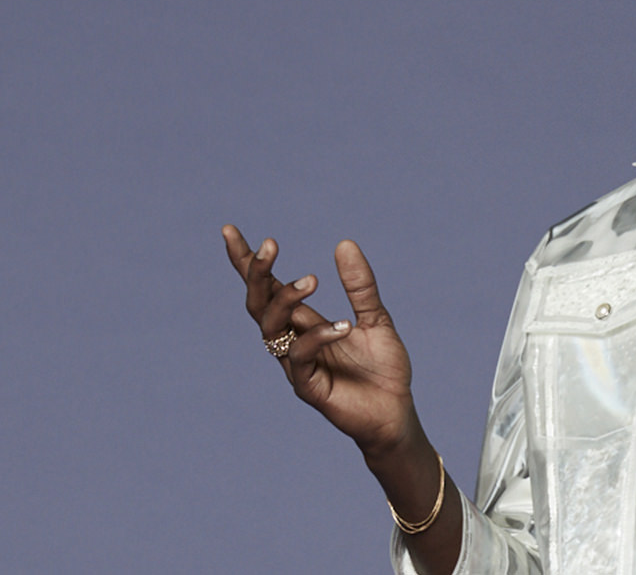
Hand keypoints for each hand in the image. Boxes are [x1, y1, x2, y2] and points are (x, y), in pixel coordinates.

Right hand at [223, 225, 420, 455]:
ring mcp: (297, 366)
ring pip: (270, 328)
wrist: (397, 412)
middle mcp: (294, 342)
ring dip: (286, 300)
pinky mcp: (308, 388)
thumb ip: (361, 287)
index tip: (229, 230)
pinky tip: (342, 326)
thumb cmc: (383, 369)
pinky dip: (318, 337)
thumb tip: (345, 243)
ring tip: (312, 280)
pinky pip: (299, 358)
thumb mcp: (376, 319)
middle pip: (258, 304)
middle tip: (270, 245)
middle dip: (257, 273)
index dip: (248, 263)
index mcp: (305, 324)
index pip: (269, 288)